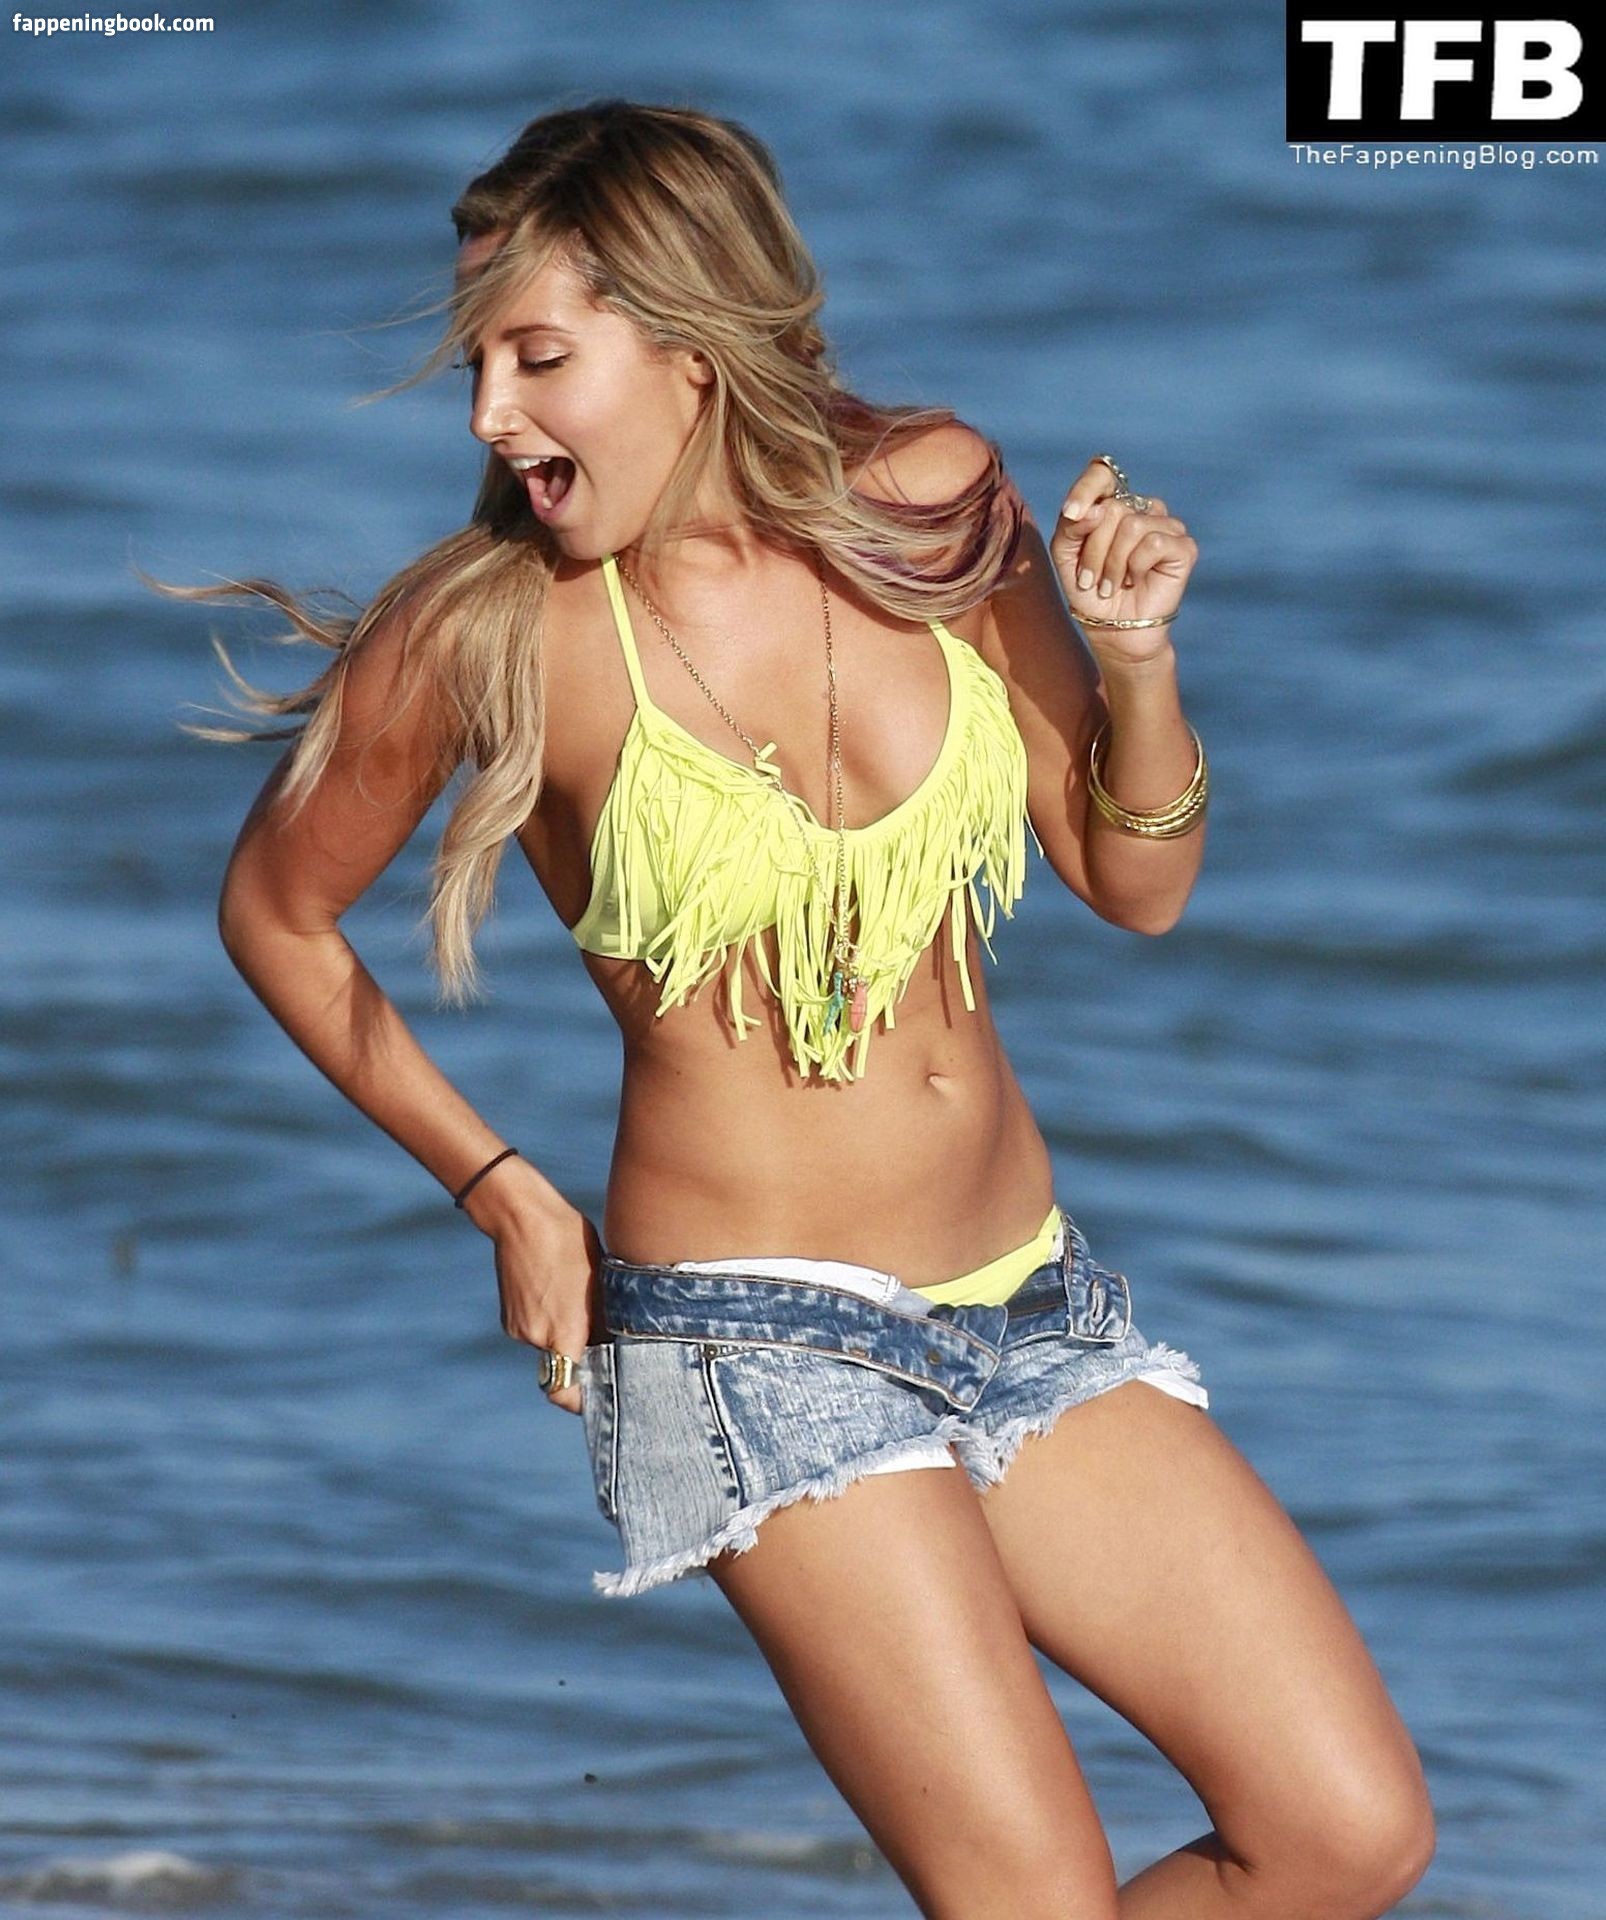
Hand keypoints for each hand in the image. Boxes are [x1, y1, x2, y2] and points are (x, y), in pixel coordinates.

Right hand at [471, 1167, 602, 1416]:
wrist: (520, 1216)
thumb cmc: (569, 1242)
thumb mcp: (599, 1280)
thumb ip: (604, 1321)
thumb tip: (615, 1346)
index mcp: (562, 1332)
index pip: (563, 1392)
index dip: (581, 1401)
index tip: (601, 1395)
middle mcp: (536, 1337)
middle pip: (565, 1365)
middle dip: (585, 1355)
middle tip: (604, 1333)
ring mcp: (518, 1328)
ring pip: (551, 1346)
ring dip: (567, 1334)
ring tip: (580, 1299)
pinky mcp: (508, 1317)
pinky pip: (536, 1330)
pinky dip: (550, 1321)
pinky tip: (560, 1291)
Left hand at [1049, 456, 1199, 666]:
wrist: (1111, 628)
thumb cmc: (1089, 590)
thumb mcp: (1066, 555)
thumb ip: (1070, 525)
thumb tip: (1097, 509)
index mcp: (1113, 504)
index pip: (1102, 473)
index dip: (1086, 489)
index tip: (1070, 513)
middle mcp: (1142, 509)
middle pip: (1112, 509)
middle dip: (1093, 550)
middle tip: (1092, 579)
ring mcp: (1166, 525)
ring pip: (1132, 525)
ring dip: (1112, 564)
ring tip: (1112, 585)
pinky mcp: (1184, 547)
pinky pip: (1154, 542)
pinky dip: (1137, 567)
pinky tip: (1136, 581)